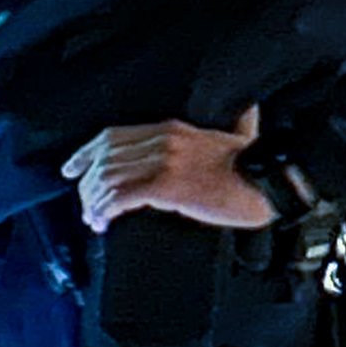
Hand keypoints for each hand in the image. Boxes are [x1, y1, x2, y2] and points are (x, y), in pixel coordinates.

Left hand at [64, 107, 277, 233]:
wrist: (274, 182)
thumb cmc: (255, 167)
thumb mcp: (232, 138)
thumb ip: (218, 130)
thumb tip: (228, 123)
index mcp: (172, 129)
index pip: (112, 136)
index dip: (85, 153)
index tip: (72, 168)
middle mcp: (163, 141)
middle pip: (104, 159)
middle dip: (87, 186)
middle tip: (86, 206)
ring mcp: (165, 163)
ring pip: (108, 179)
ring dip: (93, 202)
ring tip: (94, 218)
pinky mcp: (168, 187)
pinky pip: (121, 197)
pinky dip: (106, 211)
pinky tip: (104, 223)